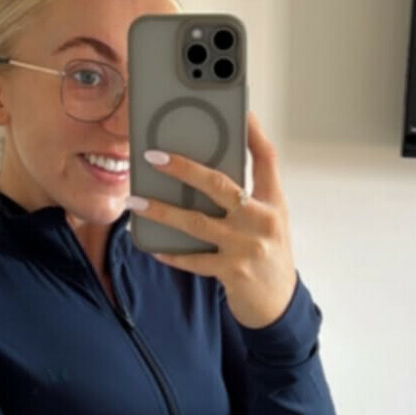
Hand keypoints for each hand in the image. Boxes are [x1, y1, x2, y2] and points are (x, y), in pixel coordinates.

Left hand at [125, 110, 297, 329]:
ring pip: (197, 223)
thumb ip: (247, 198)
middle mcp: (263, 221)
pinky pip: (194, 259)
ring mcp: (248, 247)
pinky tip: (151, 244)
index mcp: (274, 203)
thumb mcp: (267, 222)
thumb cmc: (268, 257)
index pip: (266, 158)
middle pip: (220, 184)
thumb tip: (203, 175)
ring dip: (162, 211)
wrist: (279, 305)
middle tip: (153, 156)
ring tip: (136, 201)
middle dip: (183, 168)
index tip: (237, 108)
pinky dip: (171, 252)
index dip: (252, 131)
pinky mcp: (233, 272)